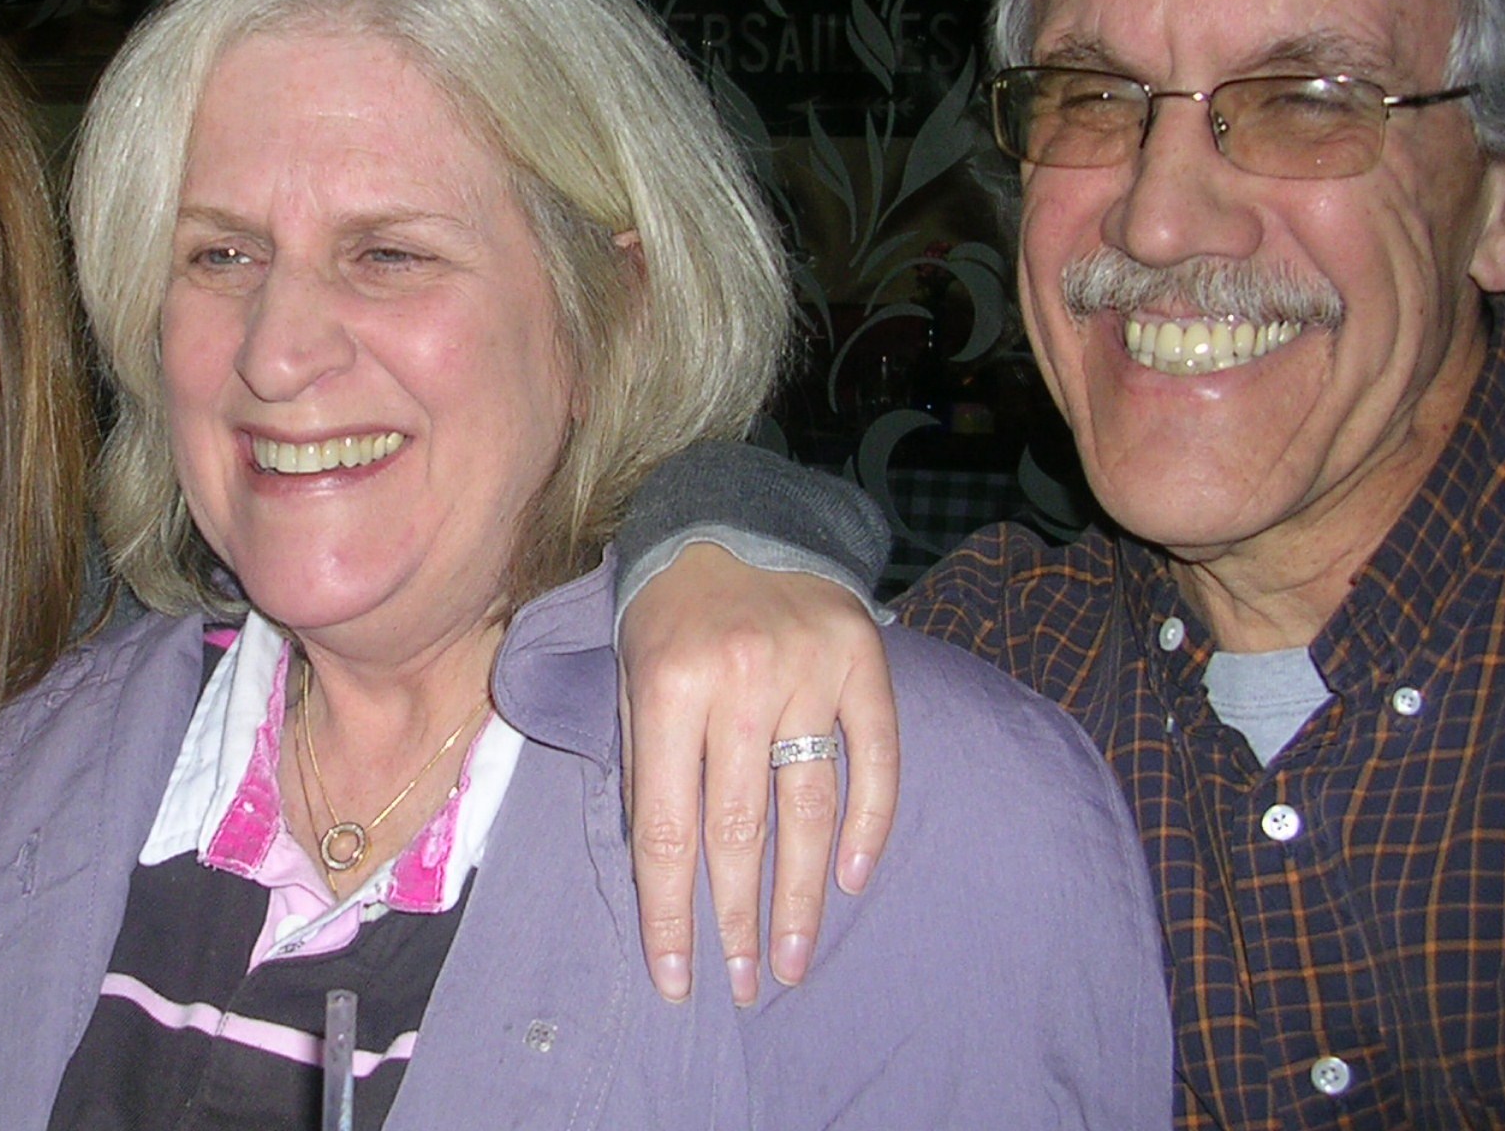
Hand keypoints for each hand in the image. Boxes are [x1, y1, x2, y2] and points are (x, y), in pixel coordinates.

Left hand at [618, 542, 897, 1004]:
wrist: (730, 517)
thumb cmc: (666, 612)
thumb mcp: (629, 675)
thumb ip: (646, 763)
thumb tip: (666, 875)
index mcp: (666, 687)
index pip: (665, 828)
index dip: (671, 913)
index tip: (678, 980)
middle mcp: (738, 681)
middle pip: (738, 830)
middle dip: (736, 920)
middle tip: (742, 987)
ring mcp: (807, 670)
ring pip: (808, 809)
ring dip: (800, 896)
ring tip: (791, 961)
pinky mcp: (863, 658)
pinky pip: (875, 760)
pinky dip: (867, 826)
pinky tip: (850, 882)